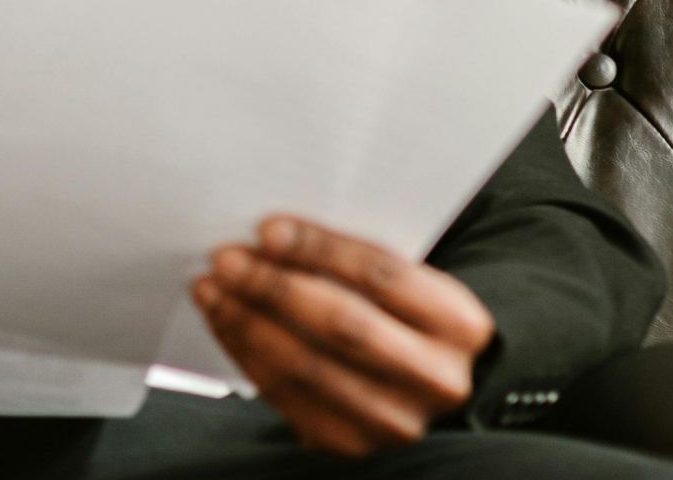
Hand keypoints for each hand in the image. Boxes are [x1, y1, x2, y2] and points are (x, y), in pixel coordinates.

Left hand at [193, 216, 494, 456]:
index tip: (268, 229)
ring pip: (307, 365)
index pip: (382, 275)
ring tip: (213, 288)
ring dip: (247, 321)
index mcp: (459, 323)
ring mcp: (394, 419)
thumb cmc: (406, 316)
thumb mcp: (409, 284)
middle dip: (274, 287)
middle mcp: (436, 379)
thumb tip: (274, 235)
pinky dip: (246, 353)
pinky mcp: (351, 443)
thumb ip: (357, 261)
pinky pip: (286, 395)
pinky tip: (226, 321)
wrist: (426, 384)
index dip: (320, 249)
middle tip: (227, 259)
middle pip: (342, 324)